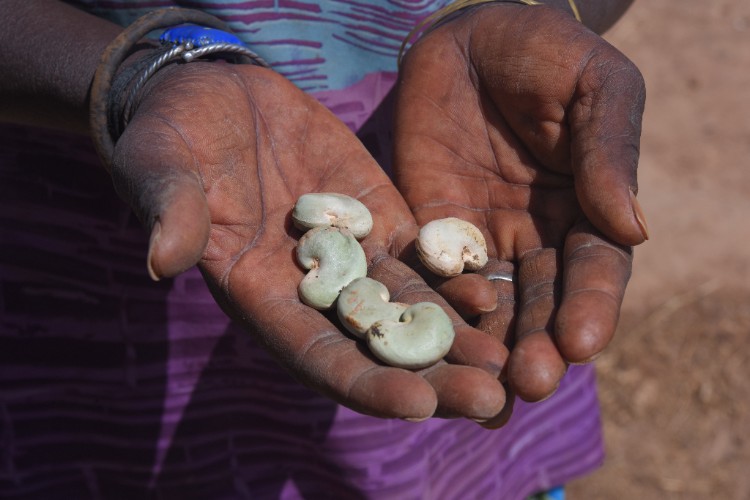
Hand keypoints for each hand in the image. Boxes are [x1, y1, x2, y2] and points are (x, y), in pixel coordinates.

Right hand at [109, 61, 508, 421]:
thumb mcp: (163, 169)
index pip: (316, 357)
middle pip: (378, 348)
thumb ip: (173, 213)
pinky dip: (455, 276)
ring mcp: (352, 254)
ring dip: (460, 337)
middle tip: (489, 400)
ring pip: (411, 309)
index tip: (418, 405)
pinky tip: (499, 291)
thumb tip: (163, 259)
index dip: (365, 383)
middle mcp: (313, 290)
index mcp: (261, 297)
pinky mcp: (377, 216)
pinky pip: (421, 254)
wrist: (215, 97)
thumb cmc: (174, 137)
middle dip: (433, 376)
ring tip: (511, 360)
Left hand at [394, 4, 646, 401]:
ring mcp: (484, 240)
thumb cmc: (543, 51)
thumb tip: (635, 229)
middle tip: (528, 385)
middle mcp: (540, 237)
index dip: (591, 305)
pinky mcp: (432, 234)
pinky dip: (437, 317)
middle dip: (538, 346)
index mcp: (589, 208)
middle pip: (544, 303)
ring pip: (493, 308)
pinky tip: (431, 356)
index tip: (581, 343)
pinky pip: (434, 280)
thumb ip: (609, 152)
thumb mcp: (593, 86)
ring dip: (491, 352)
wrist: (467, 37)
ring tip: (485, 397)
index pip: (595, 268)